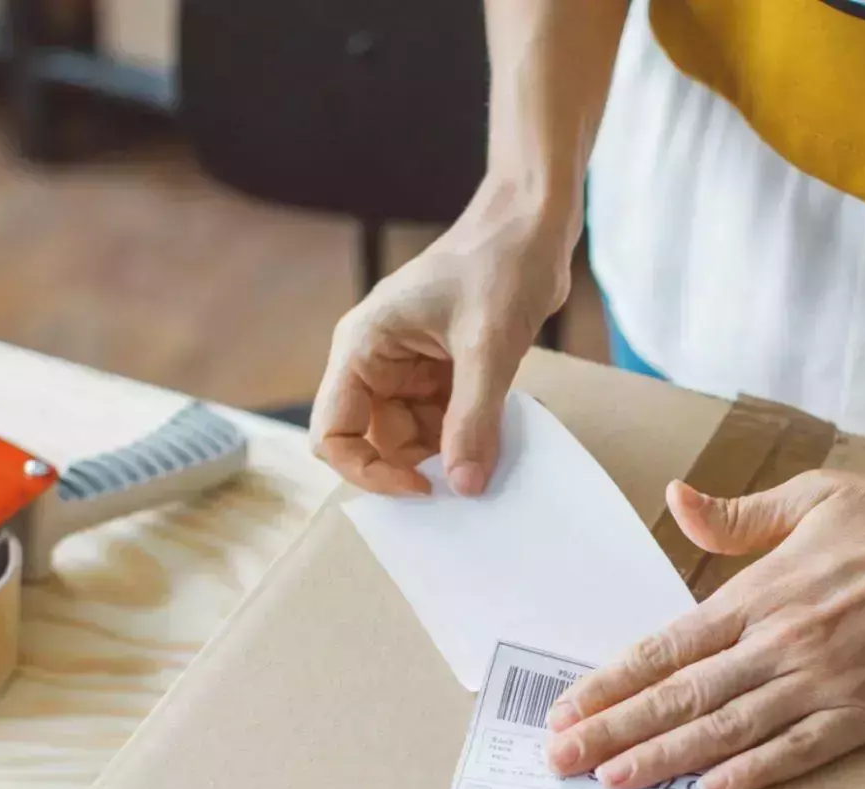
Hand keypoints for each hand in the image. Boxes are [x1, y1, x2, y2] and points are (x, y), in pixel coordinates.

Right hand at [311, 183, 574, 496]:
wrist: (532, 225)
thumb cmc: (501, 264)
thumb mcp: (489, 347)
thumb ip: (473, 419)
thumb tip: (463, 487)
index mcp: (362, 347)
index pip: (332, 433)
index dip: (367, 472)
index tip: (423, 487)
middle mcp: (374, 362)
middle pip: (374, 444)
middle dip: (418, 465)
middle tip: (469, 477)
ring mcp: (406, 370)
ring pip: (411, 440)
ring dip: (448, 453)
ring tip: (492, 445)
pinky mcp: (438, 374)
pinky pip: (441, 424)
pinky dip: (467, 436)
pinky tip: (498, 430)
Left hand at [543, 445, 864, 788]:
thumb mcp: (809, 497)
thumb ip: (737, 516)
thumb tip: (676, 502)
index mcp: (762, 592)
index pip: (667, 646)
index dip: (613, 681)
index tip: (567, 707)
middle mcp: (782, 641)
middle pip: (682, 696)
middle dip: (614, 731)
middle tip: (561, 759)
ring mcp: (824, 681)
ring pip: (727, 731)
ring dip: (663, 759)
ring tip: (611, 781)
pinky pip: (798, 751)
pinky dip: (752, 774)